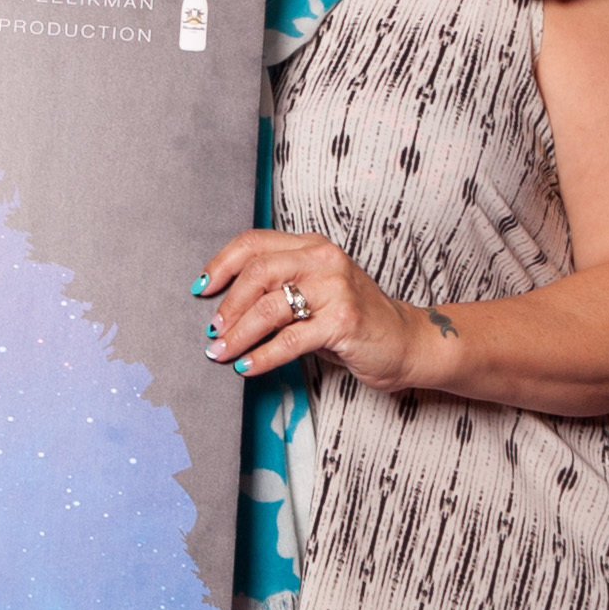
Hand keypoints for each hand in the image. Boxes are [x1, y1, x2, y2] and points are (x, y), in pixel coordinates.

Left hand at [193, 229, 431, 393]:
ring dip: (239, 334)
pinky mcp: (344, 321)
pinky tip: (247, 367)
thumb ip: (278, 287)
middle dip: (227, 306)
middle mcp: (324, 260)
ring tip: (222, 352)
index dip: (221, 264)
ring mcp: (336, 289)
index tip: (201, 289)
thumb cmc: (351, 319)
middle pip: (257, 272)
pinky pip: (290, 339)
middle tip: (213, 331)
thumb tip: (223, 308)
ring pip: (269, 307)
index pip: (254, 242)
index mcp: (312, 245)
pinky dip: (263, 356)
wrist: (407, 341)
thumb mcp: (314, 292)